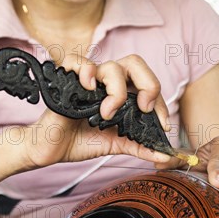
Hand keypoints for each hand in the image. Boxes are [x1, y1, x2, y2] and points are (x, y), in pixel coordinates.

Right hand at [19, 54, 171, 167]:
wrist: (51, 149)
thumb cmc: (80, 141)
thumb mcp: (117, 145)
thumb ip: (141, 147)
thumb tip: (167, 156)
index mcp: (121, 92)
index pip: (148, 84)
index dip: (159, 102)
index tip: (161, 124)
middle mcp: (106, 83)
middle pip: (135, 63)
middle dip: (148, 83)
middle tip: (143, 108)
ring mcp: (88, 81)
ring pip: (112, 65)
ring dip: (118, 89)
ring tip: (108, 113)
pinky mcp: (67, 81)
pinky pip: (77, 61)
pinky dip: (86, 70)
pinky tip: (89, 87)